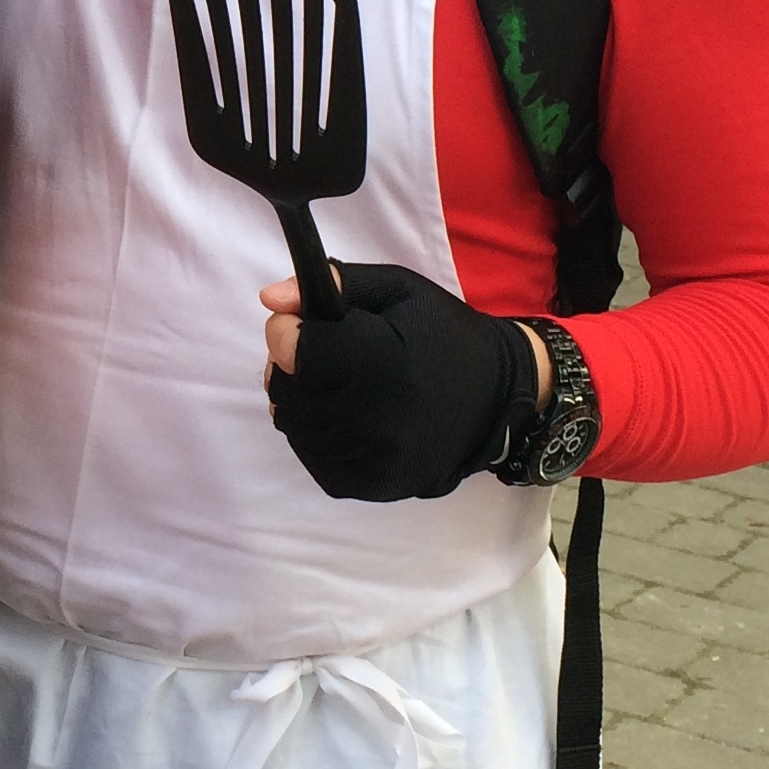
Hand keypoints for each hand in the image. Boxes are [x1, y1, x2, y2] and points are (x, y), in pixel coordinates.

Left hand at [259, 262, 536, 501]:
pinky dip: (316, 435)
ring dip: (302, 401)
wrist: (497, 397)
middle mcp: (376, 416)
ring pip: (294, 426)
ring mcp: (374, 457)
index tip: (299, 325)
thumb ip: (338, 284)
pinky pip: (312, 458)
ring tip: (335, 385)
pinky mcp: (372, 484)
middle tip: (318, 355)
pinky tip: (344, 416)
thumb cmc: (442, 335)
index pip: (294, 350)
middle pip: (287, 390)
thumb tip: (271, 298)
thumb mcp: (398, 291)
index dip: (286, 332)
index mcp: (381, 359)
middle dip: (290, 367)